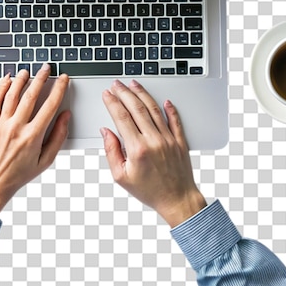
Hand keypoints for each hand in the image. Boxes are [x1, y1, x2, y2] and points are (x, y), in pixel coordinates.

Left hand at [0, 64, 70, 215]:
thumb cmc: (20, 173)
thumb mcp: (46, 160)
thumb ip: (58, 136)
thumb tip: (66, 117)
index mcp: (33, 136)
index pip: (50, 106)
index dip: (59, 89)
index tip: (63, 80)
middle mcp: (17, 128)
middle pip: (31, 96)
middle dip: (41, 78)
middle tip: (46, 68)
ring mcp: (1, 125)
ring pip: (12, 95)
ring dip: (21, 80)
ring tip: (28, 71)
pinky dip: (1, 88)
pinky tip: (7, 80)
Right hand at [101, 79, 205, 227]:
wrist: (177, 200)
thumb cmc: (150, 191)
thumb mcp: (121, 176)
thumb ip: (111, 152)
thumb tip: (106, 133)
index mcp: (138, 149)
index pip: (121, 117)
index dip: (112, 103)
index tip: (107, 95)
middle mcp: (154, 140)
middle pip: (136, 108)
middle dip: (124, 92)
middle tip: (117, 85)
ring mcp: (168, 139)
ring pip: (154, 109)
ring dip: (142, 94)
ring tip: (134, 85)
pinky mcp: (180, 141)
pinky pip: (174, 119)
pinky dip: (169, 108)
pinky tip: (164, 100)